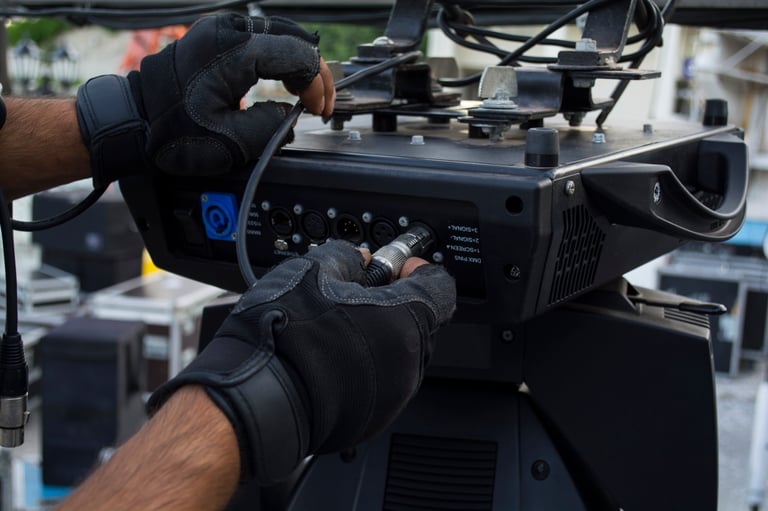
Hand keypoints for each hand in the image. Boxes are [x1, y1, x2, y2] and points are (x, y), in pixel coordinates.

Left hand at [76, 14, 335, 187]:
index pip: (299, 56)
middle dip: (314, 72)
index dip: (316, 86)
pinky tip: (282, 82)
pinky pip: (261, 39)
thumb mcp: (230, 142)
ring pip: (281, 34)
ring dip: (298, 64)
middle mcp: (228, 30)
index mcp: (234, 50)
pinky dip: (279, 59)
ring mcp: (220, 29)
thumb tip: (290, 116)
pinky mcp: (215, 37)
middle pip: (295, 38)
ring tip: (303, 95)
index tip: (316, 111)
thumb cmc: (169, 131)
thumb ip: (271, 128)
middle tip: (318, 104)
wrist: (133, 121)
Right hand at [147, 240, 455, 483]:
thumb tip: (358, 258)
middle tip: (357, 292)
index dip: (418, 269)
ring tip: (337, 325)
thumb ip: (346, 257)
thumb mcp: (312, 271)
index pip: (438, 285)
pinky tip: (331, 356)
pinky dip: (365, 366)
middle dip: (393, 302)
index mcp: (405, 321)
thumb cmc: (284, 338)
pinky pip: (380, 382)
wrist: (255, 398)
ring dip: (378, 335)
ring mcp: (393, 395)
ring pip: (399, 353)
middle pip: (419, 320)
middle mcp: (409, 362)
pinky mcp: (372, 418)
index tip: (399, 266)